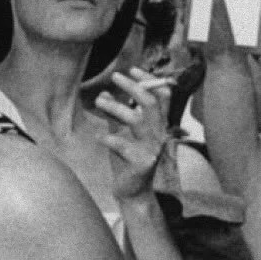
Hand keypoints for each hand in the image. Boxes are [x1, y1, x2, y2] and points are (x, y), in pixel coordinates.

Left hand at [94, 67, 171, 201]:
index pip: (162, 96)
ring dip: (116, 108)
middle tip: (115, 76)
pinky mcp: (142, 162)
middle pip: (151, 103)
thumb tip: (103, 94)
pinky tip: (99, 137)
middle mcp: (159, 133)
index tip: (132, 69)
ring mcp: (152, 148)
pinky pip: (123, 145)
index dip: (149, 80)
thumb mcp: (121, 131)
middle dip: (132, 87)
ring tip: (99, 102)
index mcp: (157, 124)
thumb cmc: (126, 158)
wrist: (132, 190)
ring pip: (137, 120)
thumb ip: (116, 114)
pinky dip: (109, 138)